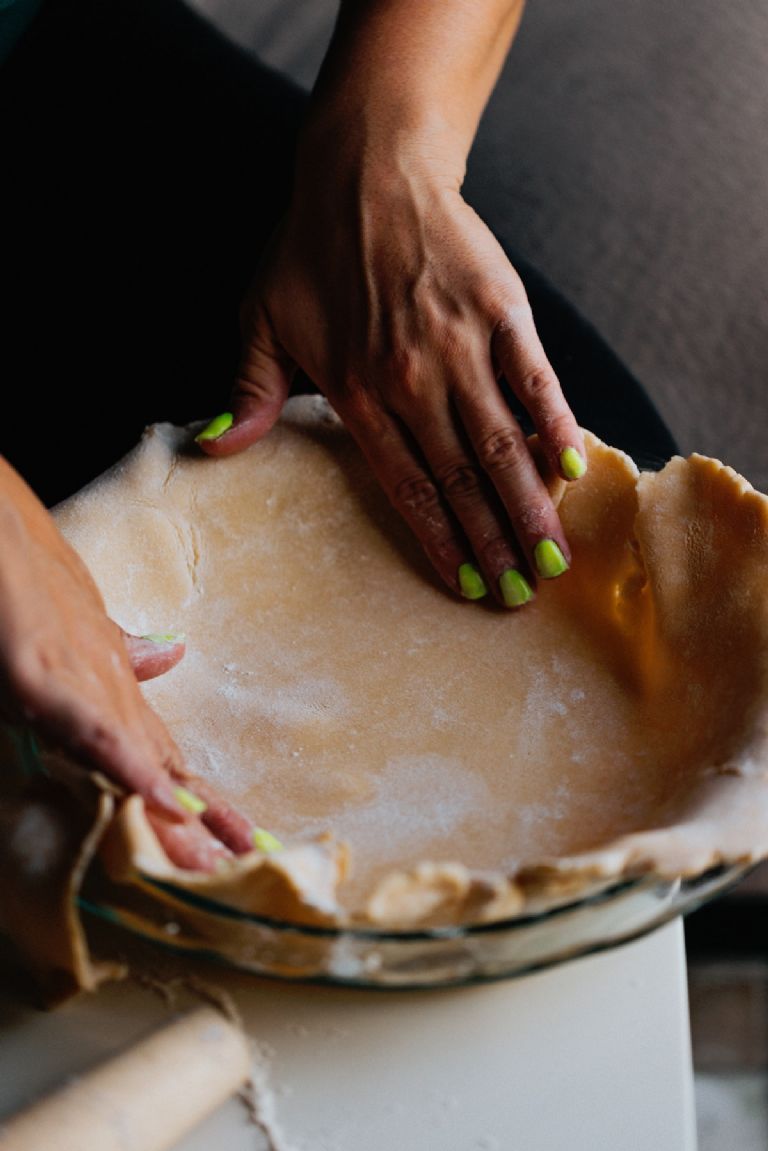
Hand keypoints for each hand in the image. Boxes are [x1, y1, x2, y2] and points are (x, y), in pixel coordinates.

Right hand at [0, 459, 254, 869]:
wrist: (1, 525)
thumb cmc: (31, 577)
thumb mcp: (82, 625)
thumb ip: (119, 651)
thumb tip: (166, 655)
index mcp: (114, 684)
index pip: (164, 752)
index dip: (198, 799)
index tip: (237, 840)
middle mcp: (110, 687)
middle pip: (164, 765)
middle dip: (199, 819)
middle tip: (241, 865)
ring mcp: (84, 680)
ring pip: (141, 756)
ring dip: (178, 808)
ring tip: (216, 855)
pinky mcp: (45, 673)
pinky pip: (92, 728)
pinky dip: (127, 765)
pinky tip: (162, 798)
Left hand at [199, 147, 585, 605]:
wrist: (367, 168)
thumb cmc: (310, 248)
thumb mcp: (262, 318)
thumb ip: (249, 389)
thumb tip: (214, 446)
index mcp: (357, 393)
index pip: (407, 487)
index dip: (440, 541)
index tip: (467, 586)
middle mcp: (412, 379)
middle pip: (460, 480)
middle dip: (494, 543)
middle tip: (523, 593)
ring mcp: (462, 345)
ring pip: (501, 443)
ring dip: (528, 504)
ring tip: (554, 557)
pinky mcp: (501, 309)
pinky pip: (533, 378)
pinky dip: (553, 423)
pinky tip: (570, 467)